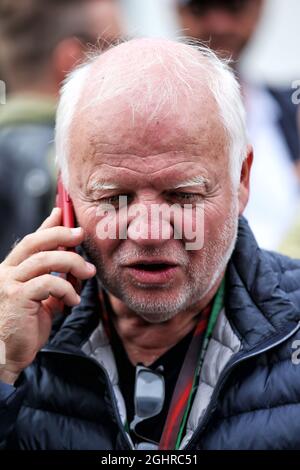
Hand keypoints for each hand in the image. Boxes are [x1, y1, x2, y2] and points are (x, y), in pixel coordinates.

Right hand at [0, 208, 95, 383]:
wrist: (8, 356)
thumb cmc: (24, 328)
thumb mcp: (42, 300)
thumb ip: (53, 281)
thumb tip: (72, 265)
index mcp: (11, 271)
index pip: (30, 241)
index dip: (47, 225)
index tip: (63, 212)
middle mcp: (6, 273)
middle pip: (34, 242)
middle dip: (60, 234)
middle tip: (80, 235)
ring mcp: (8, 284)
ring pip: (43, 259)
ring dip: (71, 262)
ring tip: (87, 272)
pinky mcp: (17, 298)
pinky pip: (47, 283)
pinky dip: (66, 288)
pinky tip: (72, 300)